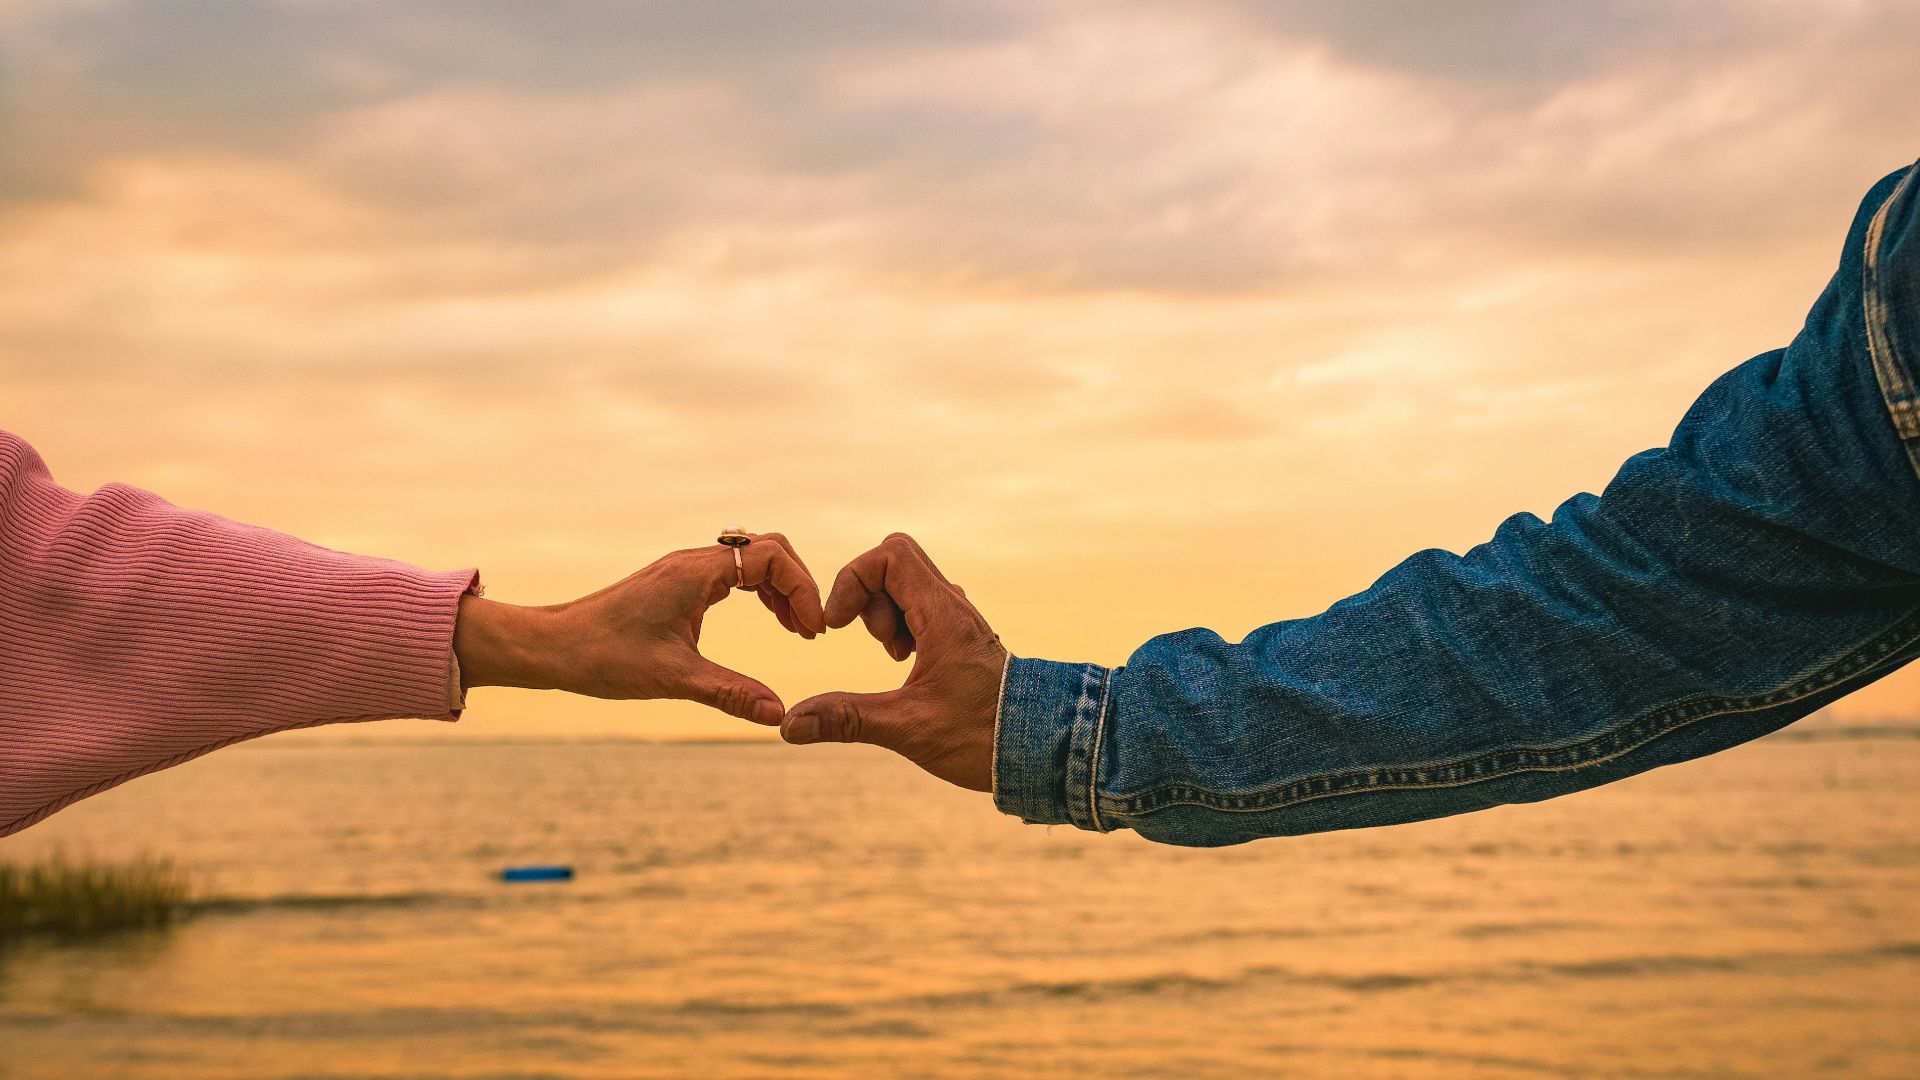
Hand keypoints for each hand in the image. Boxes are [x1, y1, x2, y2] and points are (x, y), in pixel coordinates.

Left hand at [453, 533, 824, 725]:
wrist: (551, 647)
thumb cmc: (603, 657)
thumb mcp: (673, 678)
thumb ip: (730, 693)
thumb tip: (778, 715)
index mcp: (696, 573)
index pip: (771, 557)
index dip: (802, 589)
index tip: (810, 631)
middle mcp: (692, 562)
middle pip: (768, 550)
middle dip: (797, 585)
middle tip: (808, 630)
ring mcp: (684, 570)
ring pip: (751, 560)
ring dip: (779, 589)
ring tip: (795, 629)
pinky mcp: (676, 583)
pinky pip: (732, 573)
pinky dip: (758, 591)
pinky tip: (767, 620)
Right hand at [780, 533, 1007, 790]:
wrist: (1040, 749)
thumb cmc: (983, 737)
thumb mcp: (907, 728)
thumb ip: (846, 720)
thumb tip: (789, 726)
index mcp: (943, 616)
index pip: (889, 556)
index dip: (852, 580)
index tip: (838, 625)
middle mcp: (953, 608)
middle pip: (895, 563)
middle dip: (867, 595)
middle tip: (873, 640)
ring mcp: (958, 621)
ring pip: (907, 586)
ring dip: (884, 613)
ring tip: (894, 657)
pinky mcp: (959, 638)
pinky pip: (921, 608)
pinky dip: (901, 625)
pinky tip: (906, 664)